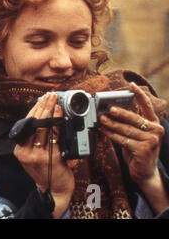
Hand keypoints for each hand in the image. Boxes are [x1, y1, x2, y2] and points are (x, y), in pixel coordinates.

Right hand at [13, 92, 74, 217]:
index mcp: (19, 150)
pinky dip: (58, 123)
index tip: (41, 99)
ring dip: (50, 112)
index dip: (33, 109)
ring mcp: (37, 155)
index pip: (25, 124)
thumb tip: (43, 117)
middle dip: (42, 106)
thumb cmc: (46, 171)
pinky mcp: (51, 158)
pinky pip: (54, 136)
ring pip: (43, 128)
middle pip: (33, 123)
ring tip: (56, 101)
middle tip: (50, 96)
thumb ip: (35, 140)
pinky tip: (61, 115)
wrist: (54, 190)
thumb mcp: (33, 155)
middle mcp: (26, 152)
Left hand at [98, 82, 168, 212]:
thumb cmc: (138, 150)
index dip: (139, 94)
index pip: (148, 106)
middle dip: (119, 113)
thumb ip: (130, 124)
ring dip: (111, 124)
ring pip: (126, 129)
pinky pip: (123, 140)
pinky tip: (103, 131)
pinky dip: (111, 134)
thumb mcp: (137, 135)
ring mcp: (151, 141)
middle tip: (108, 108)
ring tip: (101, 119)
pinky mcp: (143, 150)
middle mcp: (156, 130)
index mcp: (155, 124)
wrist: (145, 172)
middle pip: (134, 118)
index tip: (131, 85)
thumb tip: (110, 112)